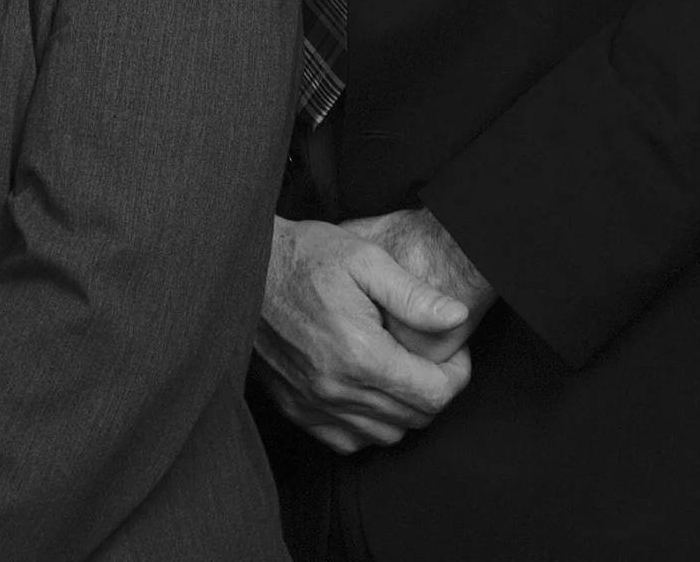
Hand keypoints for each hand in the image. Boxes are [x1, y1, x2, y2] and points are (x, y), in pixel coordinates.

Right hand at [253, 215, 472, 452]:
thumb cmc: (304, 257)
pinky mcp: (294, 407)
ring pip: (386, 435)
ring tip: (398, 370)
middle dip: (434, 389)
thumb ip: (414, 294)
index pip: (435, 394)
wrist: (242, 267)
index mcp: (358, 352)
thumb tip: (457, 317)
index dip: (457, 374)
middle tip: (427, 356)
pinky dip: (366, 425)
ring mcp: (312, 402)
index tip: (453, 352)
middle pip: (415, 418)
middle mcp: (335, 388)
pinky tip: (366, 390)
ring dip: (403, 409)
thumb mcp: (364, 259)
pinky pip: (348, 441)